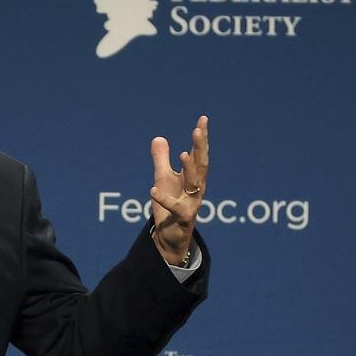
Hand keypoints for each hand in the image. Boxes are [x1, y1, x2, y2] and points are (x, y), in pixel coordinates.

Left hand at [149, 116, 208, 264]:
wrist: (170, 236)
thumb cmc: (170, 205)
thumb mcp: (162, 179)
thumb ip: (161, 159)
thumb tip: (159, 137)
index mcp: (193, 177)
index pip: (199, 154)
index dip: (201, 138)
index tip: (203, 119)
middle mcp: (196, 188)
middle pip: (201, 165)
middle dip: (201, 147)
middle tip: (199, 130)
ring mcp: (191, 203)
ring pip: (194, 184)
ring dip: (190, 169)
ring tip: (184, 154)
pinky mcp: (182, 218)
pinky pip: (174, 207)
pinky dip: (163, 199)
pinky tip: (152, 190)